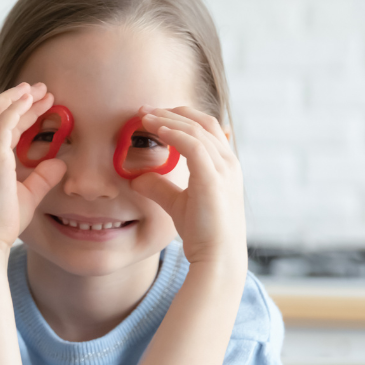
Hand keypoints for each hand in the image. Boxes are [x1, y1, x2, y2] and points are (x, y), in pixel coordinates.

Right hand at [0, 82, 64, 252]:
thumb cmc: (3, 220)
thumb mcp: (30, 194)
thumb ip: (43, 177)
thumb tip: (60, 164)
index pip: (3, 126)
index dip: (22, 111)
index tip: (42, 101)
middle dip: (18, 98)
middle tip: (42, 88)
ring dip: (16, 97)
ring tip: (37, 88)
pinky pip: (1, 123)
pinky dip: (15, 108)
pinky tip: (30, 99)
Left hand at [130, 106, 246, 267]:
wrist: (217, 255)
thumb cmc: (202, 231)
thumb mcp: (176, 203)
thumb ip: (159, 187)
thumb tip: (136, 178)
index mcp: (224, 165)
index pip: (205, 129)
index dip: (180, 118)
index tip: (152, 116)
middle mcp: (228, 162)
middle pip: (202, 122)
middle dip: (172, 112)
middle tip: (143, 109)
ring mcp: (223, 169)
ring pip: (196, 130)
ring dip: (168, 119)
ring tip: (143, 116)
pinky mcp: (213, 178)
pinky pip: (193, 145)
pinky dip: (174, 133)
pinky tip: (156, 130)